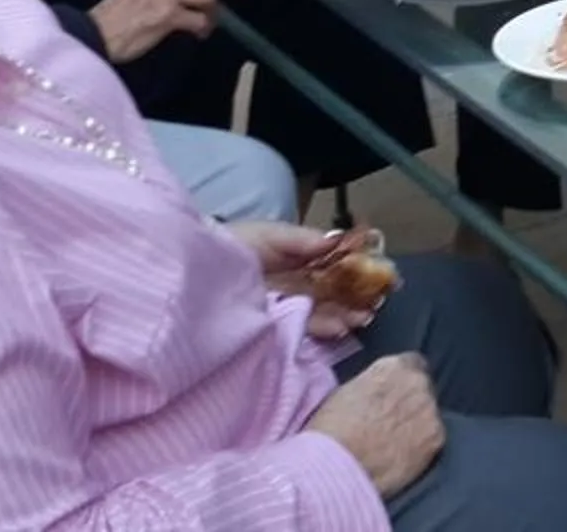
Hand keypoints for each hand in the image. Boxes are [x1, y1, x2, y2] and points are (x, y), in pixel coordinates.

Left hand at [233, 222, 382, 338]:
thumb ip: (300, 239)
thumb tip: (338, 240)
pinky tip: (340, 328)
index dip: (352, 267)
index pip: (327, 263)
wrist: (189, 279)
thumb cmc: (226, 249)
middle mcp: (288, 284)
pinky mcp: (272, 330)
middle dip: (353, 295)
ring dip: (344, 314)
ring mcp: (281, 308)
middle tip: (376, 301)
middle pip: (328, 290)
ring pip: (319, 310)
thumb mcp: (265, 236)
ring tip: (363, 317)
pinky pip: (303, 328)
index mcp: (289, 259)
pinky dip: (323, 329)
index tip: (375, 270)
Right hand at [305, 353, 444, 497]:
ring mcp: (431, 410)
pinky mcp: (437, 439)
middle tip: (393, 423)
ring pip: (430, 415)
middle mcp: (417, 382)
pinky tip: (403, 458)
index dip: (402, 383)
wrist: (337, 465)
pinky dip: (423, 448)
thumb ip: (373, 385)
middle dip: (412, 403)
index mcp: (393, 366)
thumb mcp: (347, 392)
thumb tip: (379, 394)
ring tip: (396, 444)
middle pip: (423, 389)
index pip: (411, 364)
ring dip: (418, 425)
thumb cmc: (331, 430)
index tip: (394, 396)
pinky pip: (433, 440)